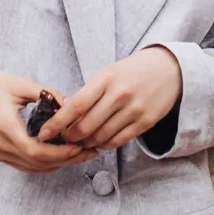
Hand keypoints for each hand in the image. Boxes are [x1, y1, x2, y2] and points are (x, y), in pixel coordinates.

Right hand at [0, 69, 96, 173]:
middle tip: (88, 152)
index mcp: (5, 125)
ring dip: (57, 164)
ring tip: (80, 155)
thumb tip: (71, 104)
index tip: (78, 146)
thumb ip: (47, 93)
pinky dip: (45, 164)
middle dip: (65, 160)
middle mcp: (0, 144)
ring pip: (32, 168)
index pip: (35, 150)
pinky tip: (61, 156)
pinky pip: (25, 165)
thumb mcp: (21, 84)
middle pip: (37, 163)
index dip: (59, 153)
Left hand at [38, 46, 182, 150]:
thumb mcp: (108, 73)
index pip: (75, 106)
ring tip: (80, 142)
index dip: (57, 123)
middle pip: (86, 126)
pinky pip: (118, 141)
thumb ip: (89, 93)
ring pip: (100, 137)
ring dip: (86, 144)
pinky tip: (98, 143)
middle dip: (70, 137)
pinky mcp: (145, 122)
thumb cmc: (132, 71)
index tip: (45, 133)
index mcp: (106, 79)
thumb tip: (65, 114)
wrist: (168, 69)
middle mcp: (119, 95)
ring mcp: (134, 110)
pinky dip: (104, 145)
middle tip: (64, 138)